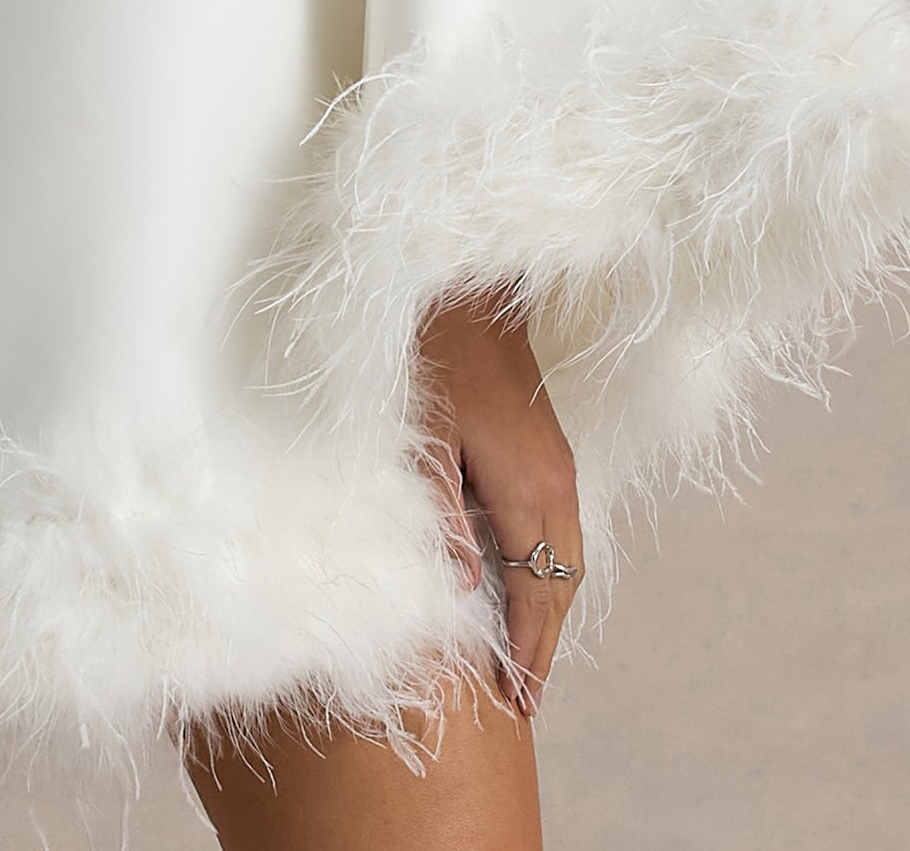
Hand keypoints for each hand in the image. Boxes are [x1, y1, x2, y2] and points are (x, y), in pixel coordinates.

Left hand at [415, 290, 583, 717]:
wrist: (472, 298)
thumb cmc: (438, 363)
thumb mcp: (426, 441)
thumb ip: (441, 516)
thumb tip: (460, 589)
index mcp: (529, 487)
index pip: (534, 587)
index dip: (526, 645)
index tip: (518, 696)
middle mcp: (558, 483)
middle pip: (563, 582)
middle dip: (546, 642)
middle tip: (527, 700)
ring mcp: (561, 467)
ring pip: (571, 558)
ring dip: (553, 611)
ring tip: (532, 659)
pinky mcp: (553, 453)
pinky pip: (565, 531)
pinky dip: (553, 573)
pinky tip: (530, 589)